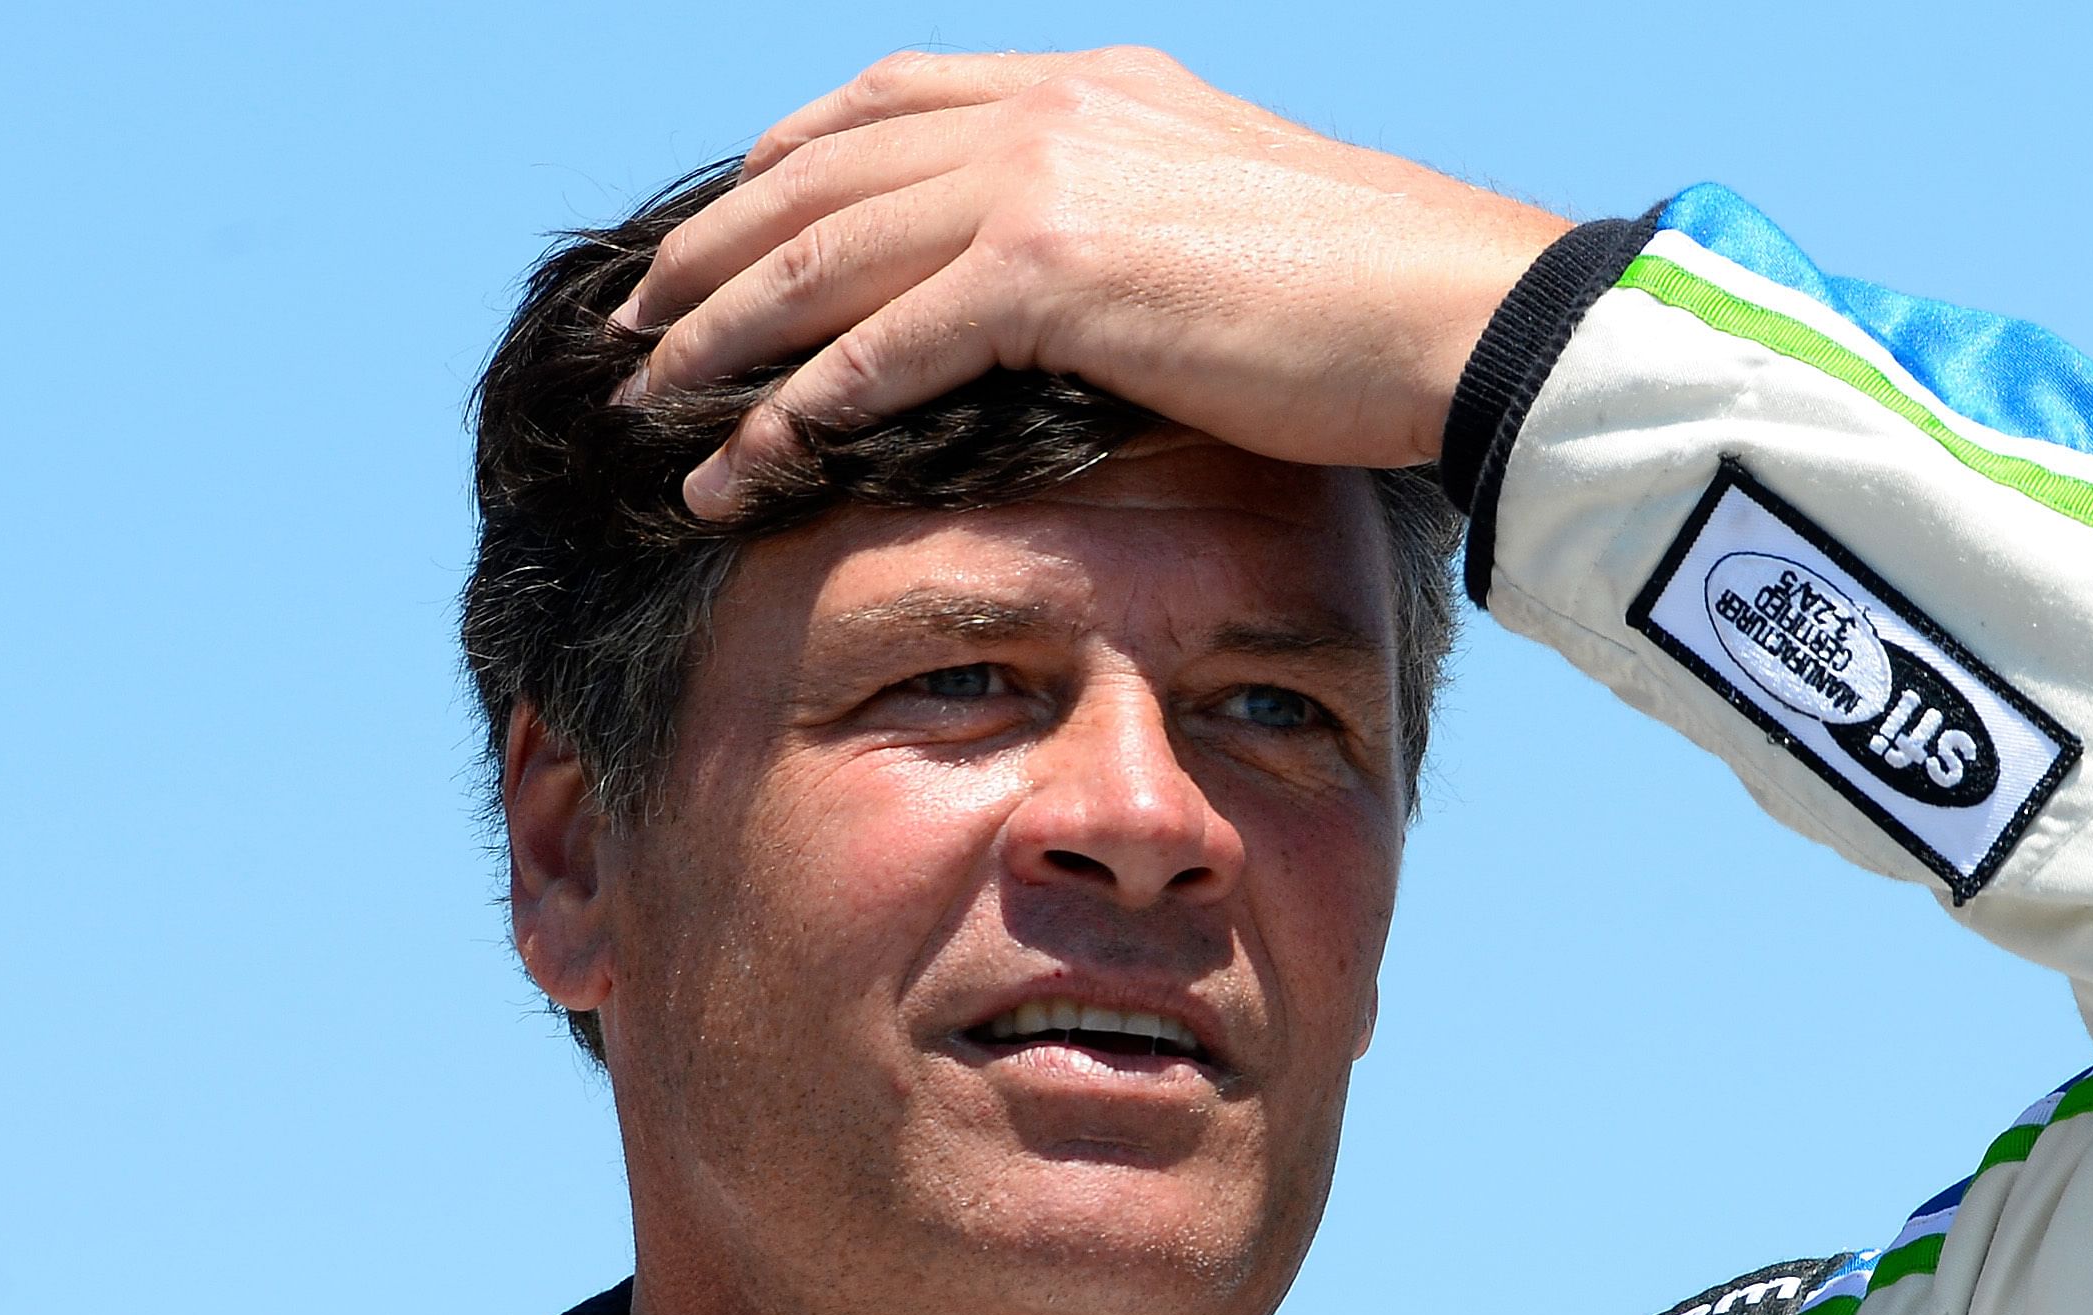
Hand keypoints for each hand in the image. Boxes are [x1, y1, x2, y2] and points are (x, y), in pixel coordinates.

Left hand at [615, 47, 1572, 516]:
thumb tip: (1108, 292)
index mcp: (1089, 87)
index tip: (725, 221)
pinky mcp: (1054, 269)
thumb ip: (1141, 226)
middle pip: (823, 171)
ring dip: (725, 331)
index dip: (784, 164)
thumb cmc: (1375, 299)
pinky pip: (887, 339)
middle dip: (715, 249)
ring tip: (652, 398)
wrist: (1455, 309)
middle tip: (638, 322)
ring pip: (828, 251)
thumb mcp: (1236, 222)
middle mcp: (1049, 111)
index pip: (888, 102)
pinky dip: (806, 396)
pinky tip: (752, 448)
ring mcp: (1045, 179)